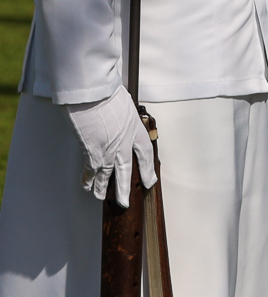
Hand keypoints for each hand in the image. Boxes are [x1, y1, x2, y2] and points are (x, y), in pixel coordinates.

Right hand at [67, 88, 156, 206]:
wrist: (93, 96)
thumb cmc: (107, 93)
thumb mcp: (125, 104)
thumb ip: (124, 115)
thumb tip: (119, 115)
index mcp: (136, 131)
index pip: (146, 154)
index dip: (148, 169)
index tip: (151, 180)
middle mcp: (124, 144)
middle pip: (127, 172)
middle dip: (125, 189)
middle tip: (125, 203)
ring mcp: (108, 150)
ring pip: (107, 175)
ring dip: (103, 188)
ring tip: (102, 197)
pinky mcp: (91, 151)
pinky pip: (90, 170)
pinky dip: (88, 178)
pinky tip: (87, 186)